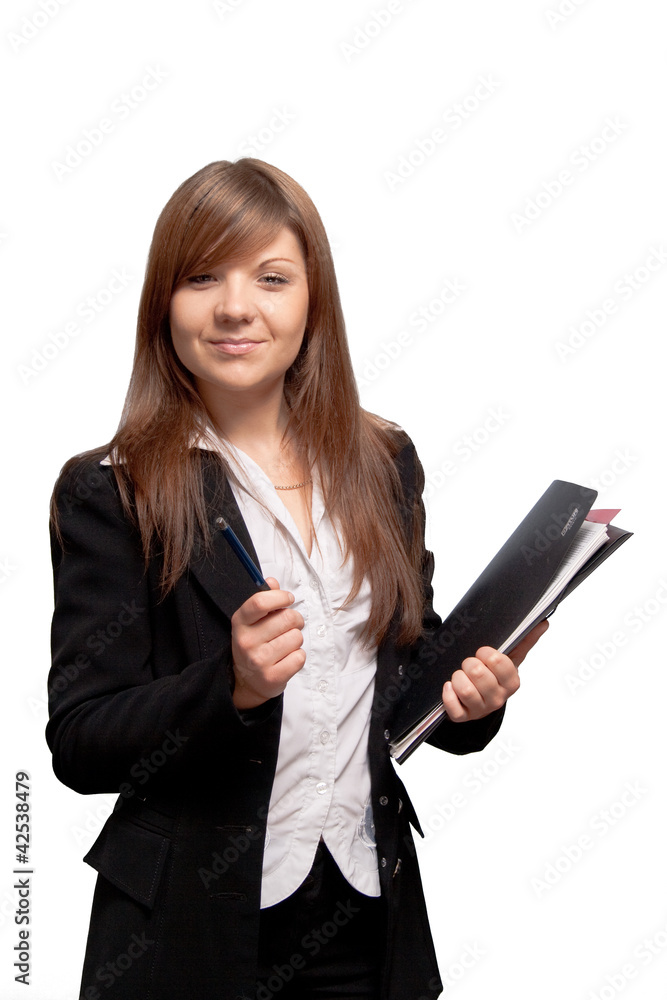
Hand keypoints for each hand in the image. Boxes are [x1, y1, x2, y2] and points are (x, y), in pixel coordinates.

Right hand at [231, 578, 305, 709]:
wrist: (248, 681)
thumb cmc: (255, 643)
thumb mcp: (253, 620)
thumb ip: (264, 598)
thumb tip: (272, 581)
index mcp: (240, 622)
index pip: (259, 602)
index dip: (280, 597)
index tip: (288, 599)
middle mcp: (246, 641)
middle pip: (287, 618)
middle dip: (295, 619)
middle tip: (290, 625)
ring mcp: (258, 661)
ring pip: (296, 637)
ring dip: (296, 639)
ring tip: (285, 644)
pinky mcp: (272, 677)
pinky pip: (300, 657)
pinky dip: (298, 656)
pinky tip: (286, 659)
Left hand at [442, 619, 548, 721]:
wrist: (479, 699)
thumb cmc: (494, 676)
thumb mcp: (510, 658)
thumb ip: (524, 641)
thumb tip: (542, 623)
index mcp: (512, 682)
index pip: (498, 661)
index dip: (486, 653)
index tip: (483, 653)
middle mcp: (498, 698)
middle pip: (477, 672)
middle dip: (469, 663)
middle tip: (470, 664)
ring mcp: (481, 709)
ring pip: (465, 690)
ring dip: (457, 677)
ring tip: (460, 675)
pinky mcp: (463, 717)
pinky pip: (452, 707)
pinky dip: (448, 694)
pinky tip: (450, 687)